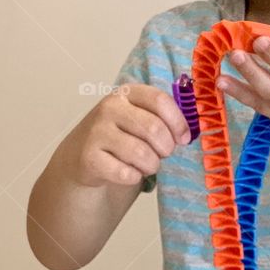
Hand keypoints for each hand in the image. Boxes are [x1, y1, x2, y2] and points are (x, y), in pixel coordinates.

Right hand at [59, 83, 190, 187]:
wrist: (81, 157)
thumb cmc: (121, 136)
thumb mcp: (139, 117)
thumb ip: (162, 116)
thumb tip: (188, 132)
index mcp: (127, 92)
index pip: (160, 100)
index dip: (178, 122)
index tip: (184, 138)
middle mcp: (109, 107)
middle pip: (154, 129)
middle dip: (166, 148)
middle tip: (163, 154)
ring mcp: (97, 131)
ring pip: (142, 153)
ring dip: (152, 165)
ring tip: (147, 164)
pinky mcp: (89, 158)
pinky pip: (126, 173)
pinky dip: (134, 177)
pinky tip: (129, 173)